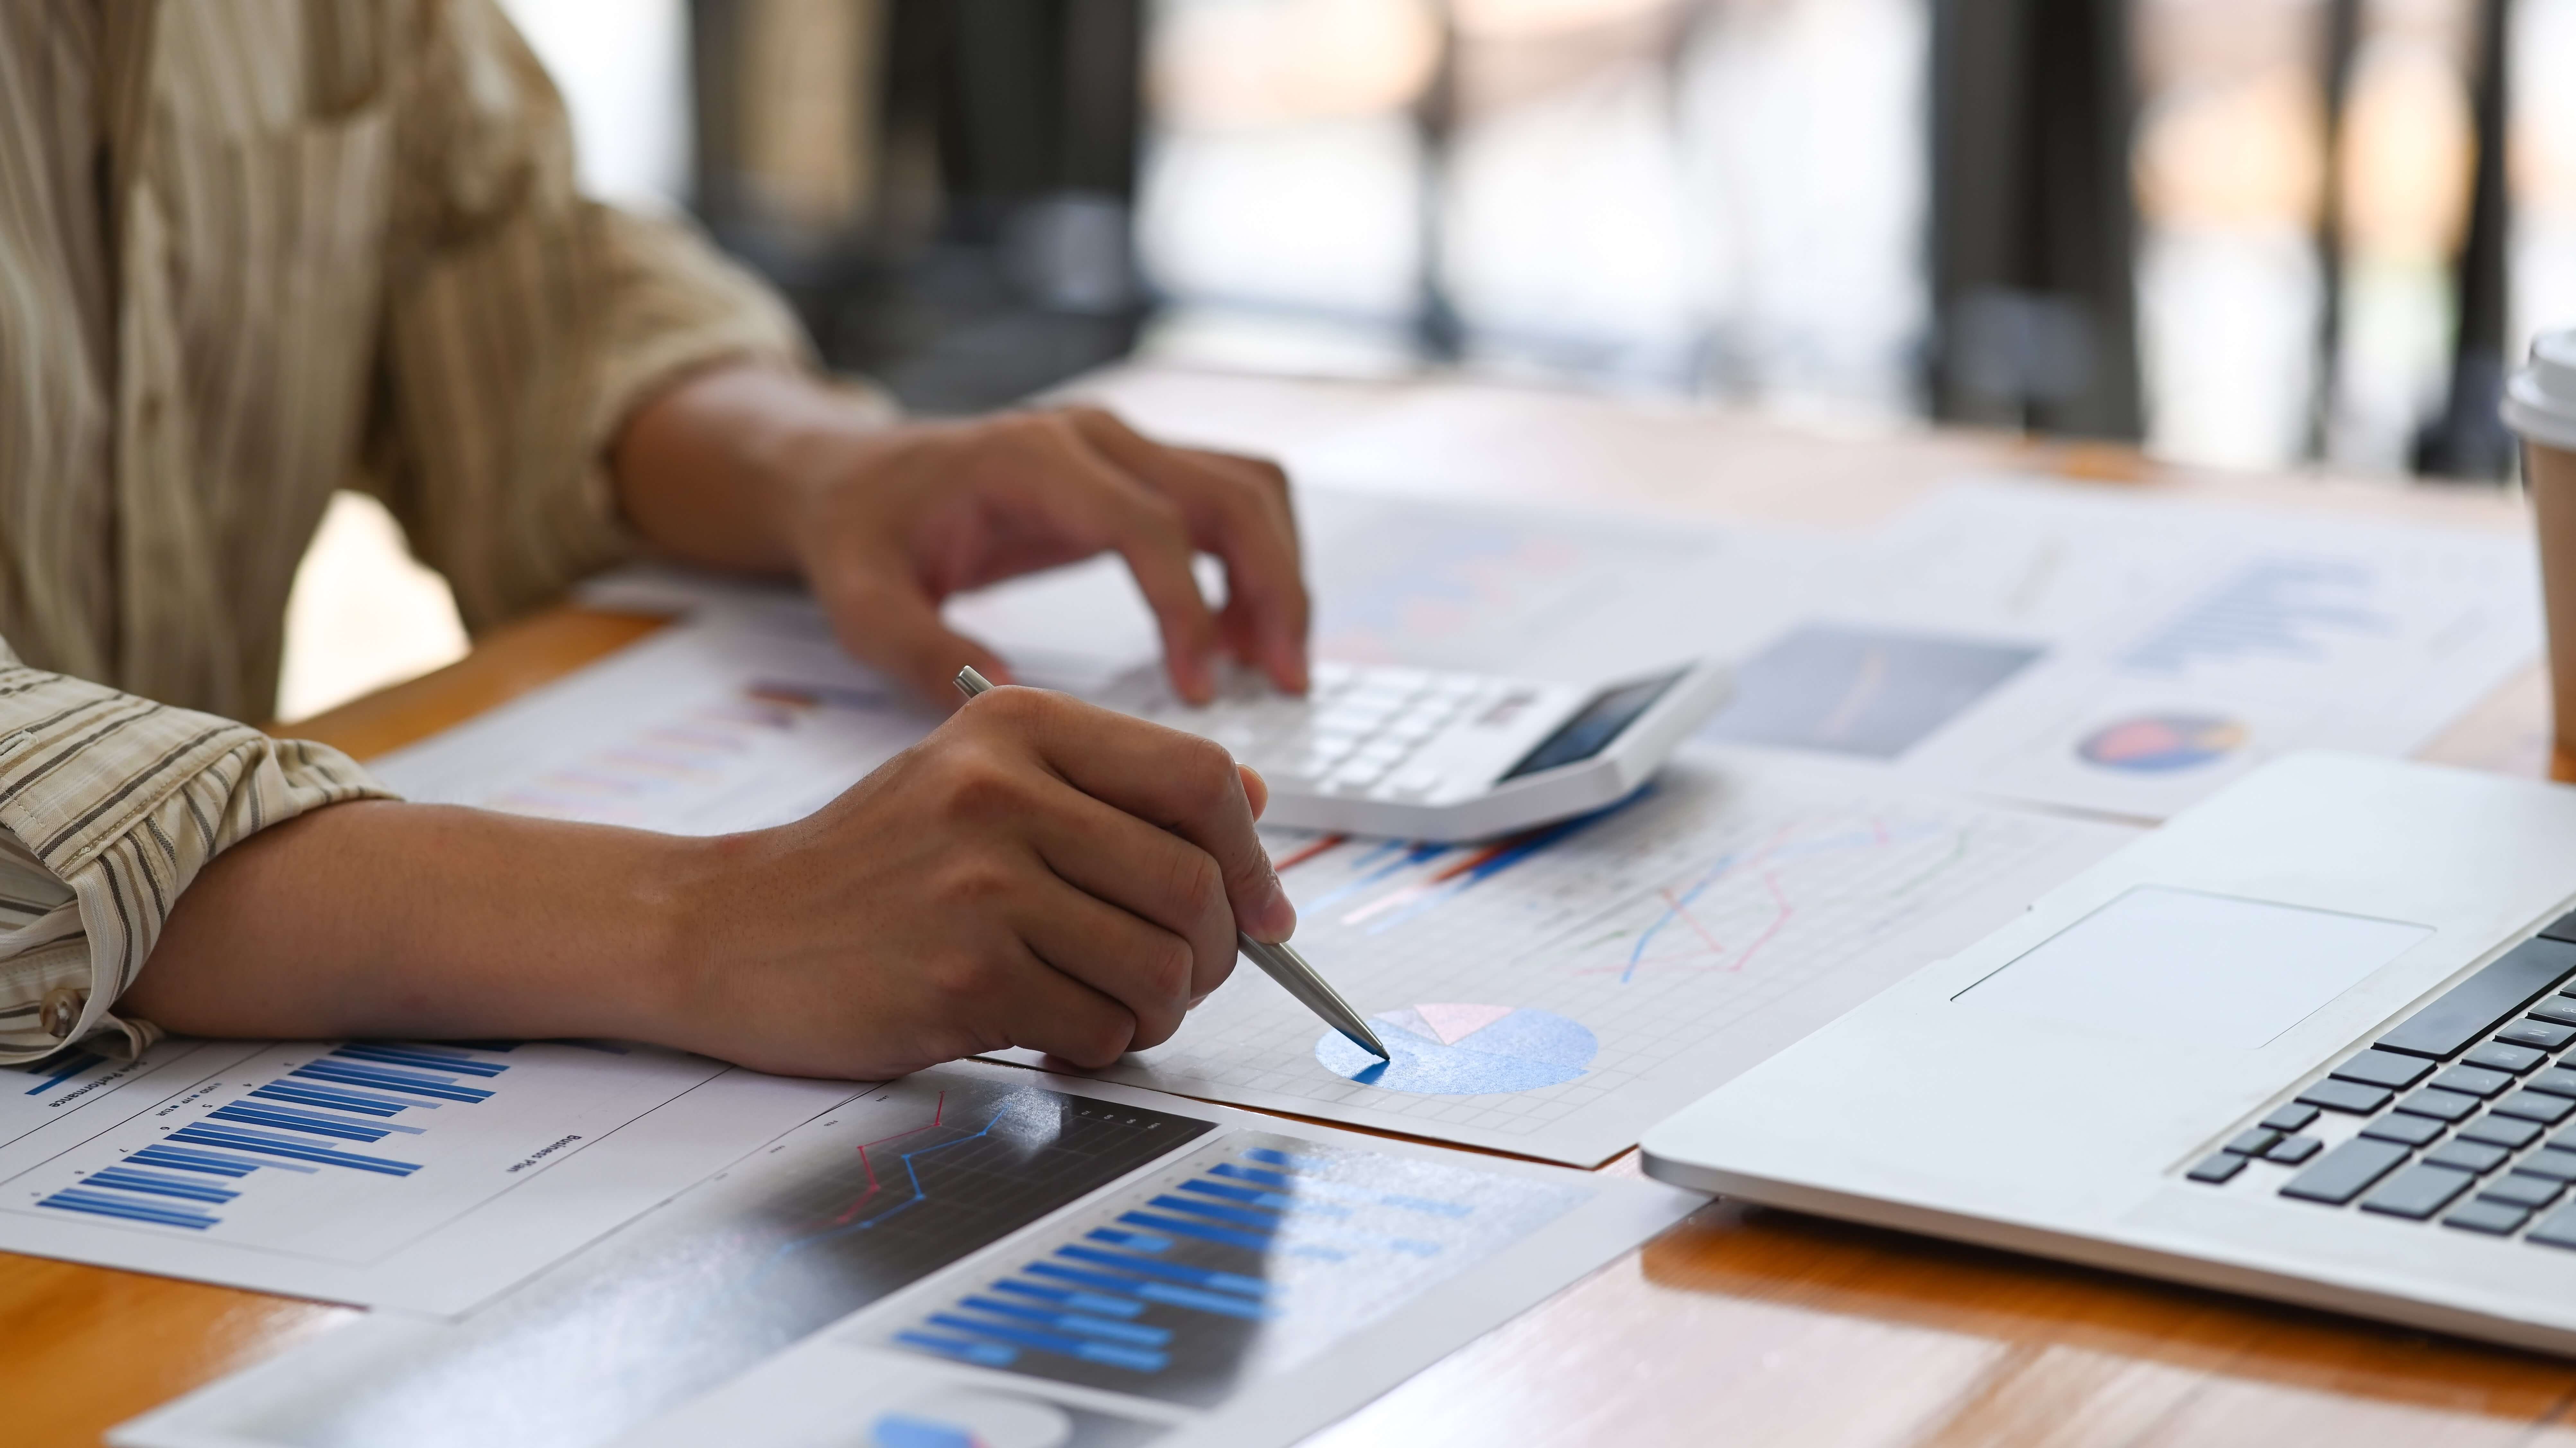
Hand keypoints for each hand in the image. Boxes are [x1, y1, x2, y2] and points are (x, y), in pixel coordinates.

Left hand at [614, 367, 1309, 706]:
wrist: (854, 479)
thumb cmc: (861, 538)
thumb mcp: (861, 603)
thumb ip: (919, 651)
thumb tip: (1007, 693)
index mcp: (1030, 458)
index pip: (1149, 523)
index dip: (1188, 607)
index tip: (1201, 688)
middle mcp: (1094, 436)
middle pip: (1230, 493)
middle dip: (1273, 588)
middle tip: (1284, 683)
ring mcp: (1124, 446)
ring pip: (1250, 490)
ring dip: (1280, 575)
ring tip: (1275, 667)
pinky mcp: (1139, 473)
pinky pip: (1230, 504)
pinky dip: (1257, 567)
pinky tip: (1243, 641)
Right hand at [660, 685, 1294, 1077]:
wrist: (727, 928)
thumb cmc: (872, 864)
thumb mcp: (983, 777)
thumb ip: (1114, 783)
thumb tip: (1257, 800)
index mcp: (1021, 724)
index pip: (1204, 779)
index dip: (1254, 859)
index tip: (1263, 913)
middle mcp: (1002, 791)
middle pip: (1196, 887)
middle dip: (1215, 956)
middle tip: (1178, 980)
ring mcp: (979, 886)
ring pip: (1161, 969)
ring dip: (1157, 1013)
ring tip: (1105, 1009)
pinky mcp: (960, 979)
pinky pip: (1098, 1030)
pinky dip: (1096, 1050)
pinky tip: (1050, 1037)